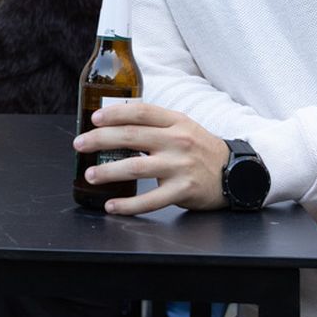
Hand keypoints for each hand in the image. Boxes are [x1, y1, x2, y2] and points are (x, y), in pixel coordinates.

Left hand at [73, 102, 231, 214]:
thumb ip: (155, 125)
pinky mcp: (183, 190)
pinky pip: (151, 200)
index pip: (142, 111)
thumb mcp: (183, 128)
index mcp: (176, 122)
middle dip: (100, 140)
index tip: (94, 118)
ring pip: (136, 167)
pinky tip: (112, 205)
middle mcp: (178, 141)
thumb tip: (115, 123)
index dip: (115, 113)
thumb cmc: (201, 150)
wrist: (237, 174)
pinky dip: (128, 205)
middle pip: (131, 137)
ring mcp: (180, 166)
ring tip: (90, 175)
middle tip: (79, 144)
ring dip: (108, 171)